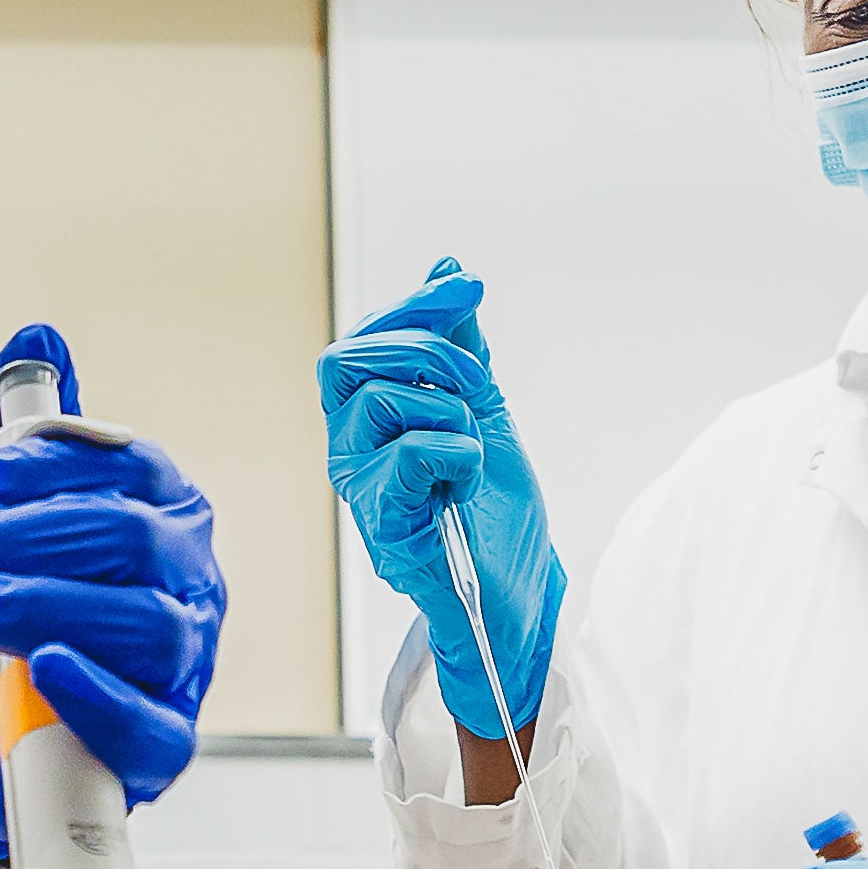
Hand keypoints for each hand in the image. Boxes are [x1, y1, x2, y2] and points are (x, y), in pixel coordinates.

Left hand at [0, 323, 225, 868]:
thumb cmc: (4, 610)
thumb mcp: (4, 516)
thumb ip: (26, 435)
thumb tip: (37, 335)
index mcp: (164, 509)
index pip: (116, 464)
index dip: (25, 468)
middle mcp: (190, 579)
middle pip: (129, 537)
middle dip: (24, 538)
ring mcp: (186, 664)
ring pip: (142, 622)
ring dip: (35, 607)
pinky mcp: (164, 742)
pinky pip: (152, 723)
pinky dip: (96, 695)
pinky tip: (40, 668)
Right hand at [318, 258, 562, 740]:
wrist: (520, 595)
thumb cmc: (494, 514)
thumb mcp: (484, 410)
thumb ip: (462, 347)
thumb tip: (446, 273)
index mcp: (368, 420)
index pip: (364, 339)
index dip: (413, 306)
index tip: (468, 285)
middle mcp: (351, 450)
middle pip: (347, 360)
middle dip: (423, 349)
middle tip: (478, 378)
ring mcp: (361, 490)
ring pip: (375, 403)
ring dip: (446, 408)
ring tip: (475, 442)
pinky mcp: (384, 526)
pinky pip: (405, 458)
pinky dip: (452, 450)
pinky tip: (469, 473)